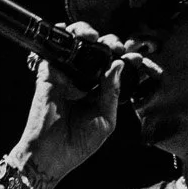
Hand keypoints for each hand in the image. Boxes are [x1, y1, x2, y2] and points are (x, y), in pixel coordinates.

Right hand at [12, 22, 159, 187]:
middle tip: (117, 46)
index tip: (137, 57)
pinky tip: (73, 33)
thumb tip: (118, 64)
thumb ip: (113, 92)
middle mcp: (84, 82)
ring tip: (96, 38)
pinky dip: (62, 38)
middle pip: (97, 53)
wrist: (53, 154)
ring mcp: (67, 77)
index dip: (126, 60)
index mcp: (99, 93)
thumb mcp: (106, 120)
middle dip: (109, 43)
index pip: (114, 70)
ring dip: (86, 34)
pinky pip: (55, 51)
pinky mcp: (49, 74)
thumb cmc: (79, 144)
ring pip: (77, 46)